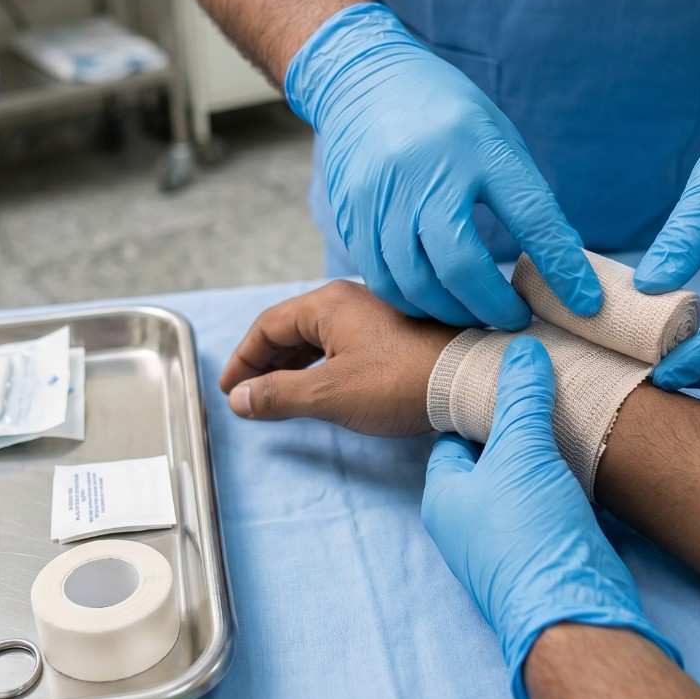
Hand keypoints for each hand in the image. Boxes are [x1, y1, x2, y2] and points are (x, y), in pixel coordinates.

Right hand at [219, 280, 458, 434]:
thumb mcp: (329, 394)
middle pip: (290, 328)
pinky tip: (319, 387)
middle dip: (264, 362)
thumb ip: (278, 395)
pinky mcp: (393, 333)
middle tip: (247, 395)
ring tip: (276, 395)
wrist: (470, 380)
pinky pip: (340, 344)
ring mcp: (374, 315)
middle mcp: (349, 300)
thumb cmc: (401, 382)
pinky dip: (318, 365)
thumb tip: (238, 398)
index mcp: (328, 303)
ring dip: (291, 365)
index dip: (242, 359)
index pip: (267, 326)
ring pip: (317, 337)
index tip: (229, 389)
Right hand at [286, 2, 600, 328]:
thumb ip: (524, 198)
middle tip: (513, 319)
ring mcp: (381, 196)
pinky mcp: (351, 215)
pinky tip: (432, 298)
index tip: (583, 304)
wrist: (363, 81)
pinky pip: (380, 278)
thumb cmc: (443, 114)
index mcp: (476, 146)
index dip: (560, 267)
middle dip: (492, 306)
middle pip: (459, 265)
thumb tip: (562, 266)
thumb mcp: (495, 138)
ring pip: (413, 282)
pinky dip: (411, 300)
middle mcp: (425, 172)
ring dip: (449, 312)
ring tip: (472, 314)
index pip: (530, 216)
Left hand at [422, 337, 679, 698]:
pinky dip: (568, 478)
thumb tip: (521, 349)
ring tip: (571, 408)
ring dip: (546, 451)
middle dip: (517, 425)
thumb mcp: (521, 451)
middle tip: (544, 386)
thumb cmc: (528, 531)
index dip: (476, 403)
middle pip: (491, 456)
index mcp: (444, 495)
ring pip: (525, 479)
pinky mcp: (547, 550)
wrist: (572, 608)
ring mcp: (508, 538)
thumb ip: (520, 398)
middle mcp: (469, 519)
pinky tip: (588, 452)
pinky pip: (553, 502)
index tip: (505, 374)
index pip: (452, 434)